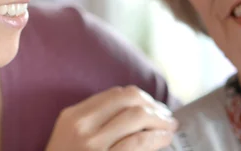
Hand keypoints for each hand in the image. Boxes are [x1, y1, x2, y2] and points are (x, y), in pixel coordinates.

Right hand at [45, 85, 177, 150]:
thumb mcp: (70, 138)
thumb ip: (94, 120)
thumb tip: (137, 108)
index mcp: (73, 116)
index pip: (115, 94)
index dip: (141, 97)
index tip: (153, 106)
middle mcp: (82, 127)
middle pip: (128, 100)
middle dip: (154, 105)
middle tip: (167, 116)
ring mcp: (93, 146)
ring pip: (136, 117)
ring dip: (160, 120)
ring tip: (170, 128)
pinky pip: (138, 141)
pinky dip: (157, 137)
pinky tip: (165, 140)